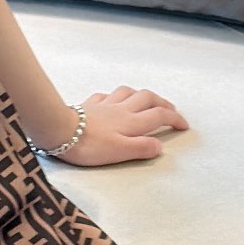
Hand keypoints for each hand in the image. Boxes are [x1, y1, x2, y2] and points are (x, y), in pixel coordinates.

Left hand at [37, 86, 188, 166]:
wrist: (60, 131)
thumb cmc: (89, 145)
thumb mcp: (120, 152)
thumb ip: (142, 148)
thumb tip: (160, 146)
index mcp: (132, 122)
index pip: (160, 116)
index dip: (175, 119)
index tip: (184, 126)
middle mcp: (121, 110)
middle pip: (148, 98)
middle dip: (163, 103)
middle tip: (171, 110)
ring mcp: (105, 105)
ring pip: (128, 92)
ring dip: (141, 94)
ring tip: (146, 101)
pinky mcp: (89, 105)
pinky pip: (106, 95)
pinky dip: (115, 96)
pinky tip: (113, 100)